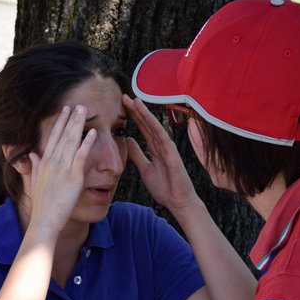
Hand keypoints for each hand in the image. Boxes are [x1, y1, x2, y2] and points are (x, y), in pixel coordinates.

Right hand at [26, 105, 95, 238]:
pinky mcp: (73, 177)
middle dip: (70, 118)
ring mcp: (63, 169)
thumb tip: (32, 154)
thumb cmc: (41, 206)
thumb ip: (34, 167)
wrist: (44, 220)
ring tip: (85, 111)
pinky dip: (87, 143)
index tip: (64, 111)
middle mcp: (52, 162)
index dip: (59, 123)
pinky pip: (81, 156)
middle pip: (63, 135)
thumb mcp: (34, 183)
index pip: (53, 138)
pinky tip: (93, 132)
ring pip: (71, 141)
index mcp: (44, 163)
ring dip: (78, 124)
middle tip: (77, 104)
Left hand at [122, 95, 197, 213]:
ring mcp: (167, 148)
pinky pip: (161, 136)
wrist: (177, 202)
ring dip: (144, 113)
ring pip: (153, 126)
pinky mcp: (172, 153)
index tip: (122, 106)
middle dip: (136, 110)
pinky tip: (146, 116)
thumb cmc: (165, 188)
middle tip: (124, 97)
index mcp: (155, 148)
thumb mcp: (145, 169)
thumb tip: (128, 141)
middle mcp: (161, 145)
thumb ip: (137, 155)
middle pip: (147, 124)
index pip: (142, 129)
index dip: (133, 117)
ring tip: (133, 101)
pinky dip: (154, 125)